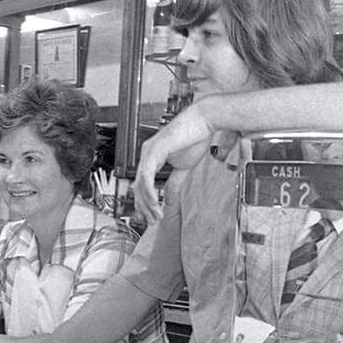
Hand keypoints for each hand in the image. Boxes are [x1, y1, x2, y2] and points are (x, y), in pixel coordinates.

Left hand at [135, 107, 211, 221]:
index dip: (144, 203)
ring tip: (155, 215)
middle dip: (144, 207)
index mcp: (151, 157)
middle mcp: (146, 154)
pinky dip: (149, 191)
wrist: (204, 121)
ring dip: (147, 203)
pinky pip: (146, 175)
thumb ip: (174, 183)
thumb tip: (170, 200)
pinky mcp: (154, 150)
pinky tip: (155, 202)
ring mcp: (148, 151)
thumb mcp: (183, 167)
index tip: (150, 217)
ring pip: (140, 183)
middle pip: (138, 186)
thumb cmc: (194, 138)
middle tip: (151, 221)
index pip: (142, 184)